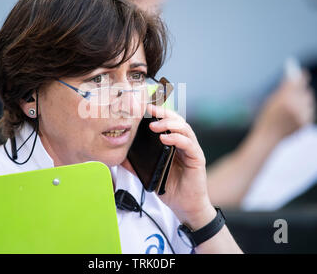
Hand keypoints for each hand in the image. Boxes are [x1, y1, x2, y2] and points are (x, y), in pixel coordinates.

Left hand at [146, 103, 216, 229]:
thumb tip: (119, 156)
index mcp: (173, 143)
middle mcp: (184, 143)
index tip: (144, 108)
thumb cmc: (169, 188)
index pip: (168, 122)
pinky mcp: (197, 158)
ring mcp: (192, 150)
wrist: (185, 207)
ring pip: (184, 128)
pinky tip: (165, 138)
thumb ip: (135, 164)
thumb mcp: (148, 173)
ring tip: (154, 126)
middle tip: (149, 111)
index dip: (158, 113)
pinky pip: (188, 144)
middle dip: (163, 113)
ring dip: (169, 124)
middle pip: (177, 120)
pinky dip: (177, 138)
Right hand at [254, 71, 314, 141]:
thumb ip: (282, 91)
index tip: (303, 73)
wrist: (267, 138)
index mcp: (285, 98)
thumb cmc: (266, 119)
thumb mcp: (271, 102)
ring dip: (304, 102)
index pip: (298, 82)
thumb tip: (293, 81)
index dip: (301, 77)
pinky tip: (295, 116)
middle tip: (300, 88)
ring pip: (309, 103)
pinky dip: (304, 113)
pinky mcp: (306, 124)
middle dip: (302, 90)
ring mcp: (302, 115)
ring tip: (295, 105)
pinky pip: (309, 113)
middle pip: (306, 92)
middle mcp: (296, 105)